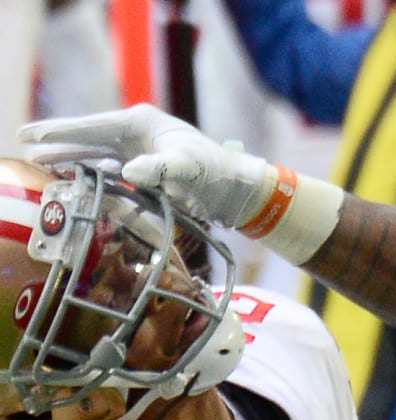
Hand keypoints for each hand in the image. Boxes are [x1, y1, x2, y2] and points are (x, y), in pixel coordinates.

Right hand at [19, 103, 273, 228]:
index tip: (33, 135)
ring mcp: (142, 152)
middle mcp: (137, 135)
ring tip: (44, 164)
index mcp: (140, 124)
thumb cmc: (215, 173)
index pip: (91, 127)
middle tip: (27, 146)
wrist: (237, 188)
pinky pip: (114, 170)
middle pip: (89, 138)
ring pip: (98, 154)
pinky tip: (80, 179)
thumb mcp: (188, 168)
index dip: (60, 132)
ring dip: (73, 160)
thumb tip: (130, 171)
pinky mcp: (149, 170)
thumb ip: (160, 169)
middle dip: (58, 143)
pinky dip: (96, 174)